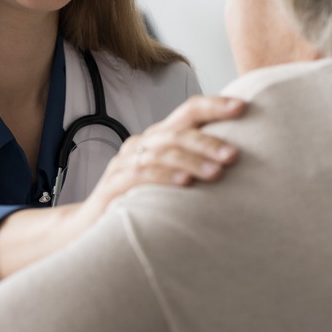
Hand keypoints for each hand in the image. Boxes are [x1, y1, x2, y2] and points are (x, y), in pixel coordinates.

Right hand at [77, 95, 243, 219]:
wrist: (90, 226)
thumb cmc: (140, 200)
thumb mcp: (170, 178)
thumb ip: (196, 165)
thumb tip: (241, 158)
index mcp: (158, 137)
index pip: (188, 111)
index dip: (214, 105)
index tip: (242, 106)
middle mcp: (142, 144)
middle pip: (176, 132)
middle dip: (207, 141)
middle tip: (233, 155)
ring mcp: (124, 163)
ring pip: (161, 153)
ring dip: (191, 161)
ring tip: (216, 173)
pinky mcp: (113, 185)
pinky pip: (140, 176)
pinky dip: (164, 177)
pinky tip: (184, 184)